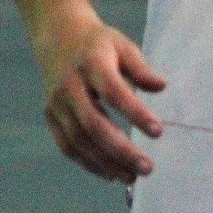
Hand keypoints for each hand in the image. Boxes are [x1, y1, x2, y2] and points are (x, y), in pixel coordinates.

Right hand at [35, 16, 166, 183]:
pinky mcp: (50, 116)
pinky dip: (88, 163)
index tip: (158, 131)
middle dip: (121, 150)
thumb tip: (162, 87)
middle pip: (94, 124)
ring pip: (79, 140)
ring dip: (106, 163)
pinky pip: (67, 146)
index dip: (135, 113)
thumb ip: (140, 69)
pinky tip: (110, 173)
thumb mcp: (122, 46)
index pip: (114, 92)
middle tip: (147, 167)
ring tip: (132, 176)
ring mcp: (56, 103)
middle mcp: (70, 85)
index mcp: (91, 63)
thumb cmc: (98, 43)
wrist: (57, 35)